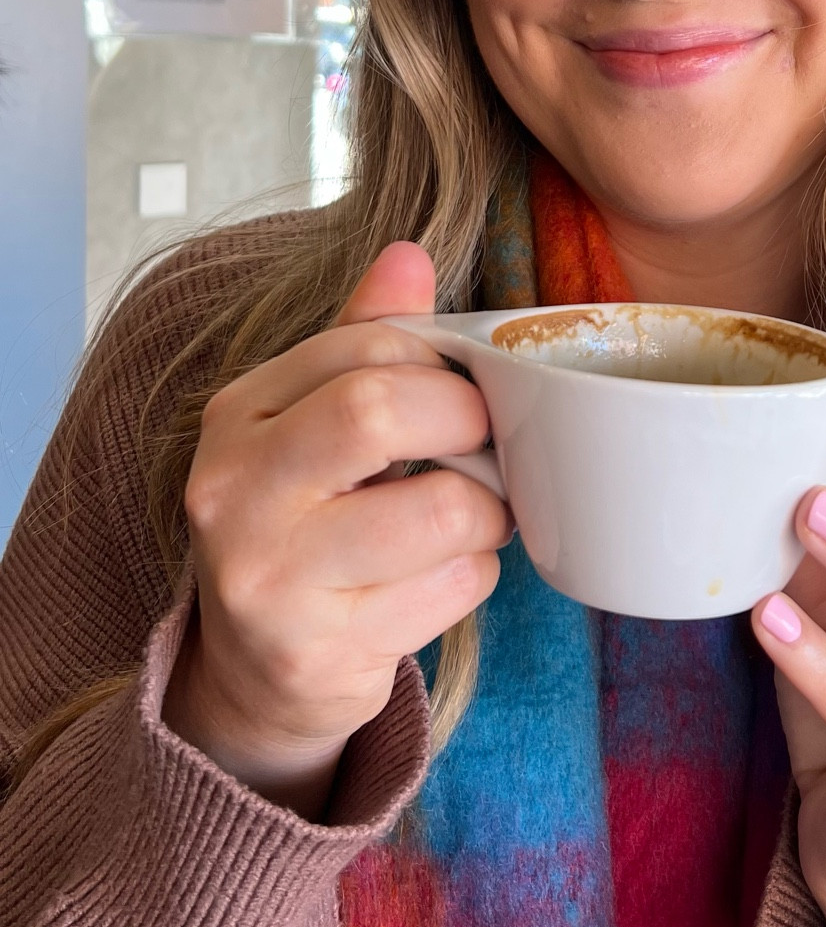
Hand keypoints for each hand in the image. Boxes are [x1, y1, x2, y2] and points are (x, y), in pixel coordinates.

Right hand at [163, 242, 512, 818]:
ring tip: (472, 515)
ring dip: (489, 511)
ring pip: (442, 509)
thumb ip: (364, 339)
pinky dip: (474, 575)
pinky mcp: (316, 651)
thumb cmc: (307, 522)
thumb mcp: (315, 421)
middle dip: (468, 421)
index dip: (442, 362)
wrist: (258, 671)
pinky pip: (452, 588)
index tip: (465, 388)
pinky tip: (442, 576)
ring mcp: (269, 578)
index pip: (364, 346)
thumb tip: (409, 255)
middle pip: (383, 411)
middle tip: (486, 442)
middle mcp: (234, 492)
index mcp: (236, 416)